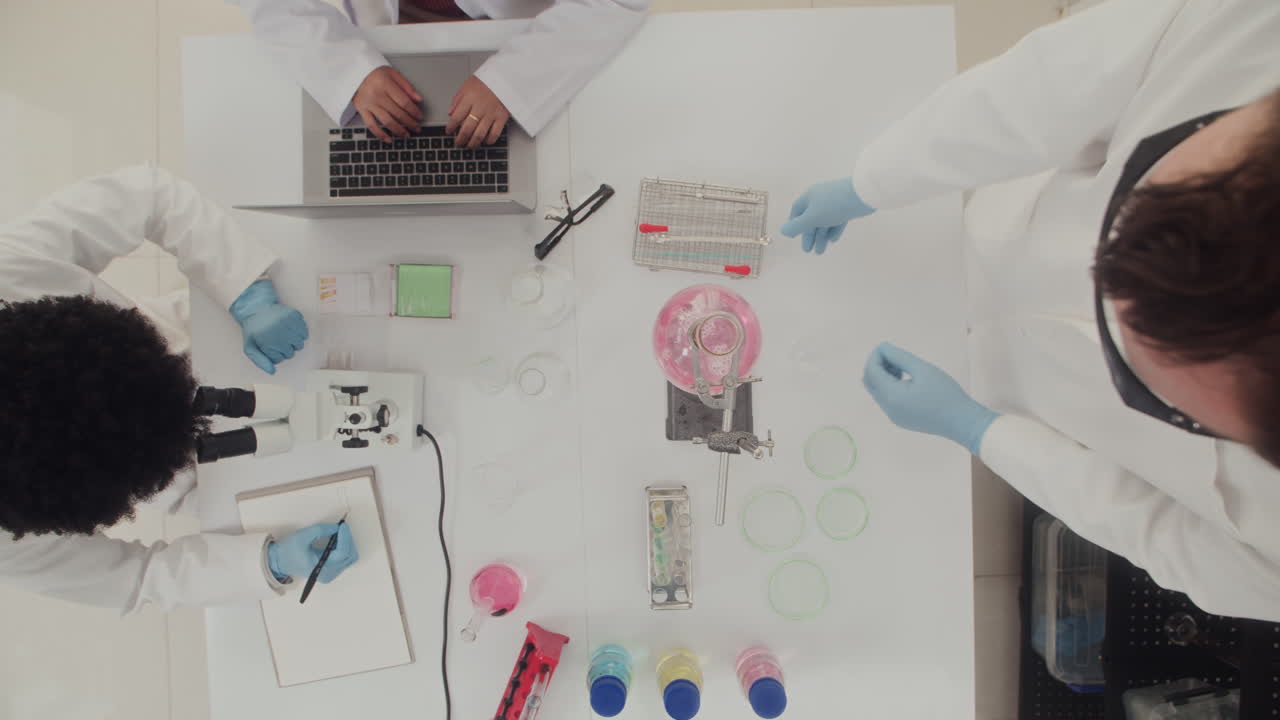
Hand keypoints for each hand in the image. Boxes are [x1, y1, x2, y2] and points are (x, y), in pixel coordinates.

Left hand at [229, 279, 307, 374]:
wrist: (256, 307)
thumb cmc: (253, 329)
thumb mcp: (249, 347)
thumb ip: (259, 361)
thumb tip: (273, 372)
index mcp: (266, 340)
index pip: (280, 359)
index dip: (275, 355)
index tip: (270, 347)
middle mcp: (278, 331)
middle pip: (292, 353)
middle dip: (285, 350)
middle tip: (277, 341)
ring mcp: (287, 322)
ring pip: (300, 344)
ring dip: (294, 343)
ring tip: (285, 336)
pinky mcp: (295, 315)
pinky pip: (305, 332)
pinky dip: (300, 333)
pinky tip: (291, 329)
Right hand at [267, 523, 357, 582]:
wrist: (280, 561)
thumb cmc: (288, 551)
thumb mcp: (302, 536)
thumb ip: (321, 530)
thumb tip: (337, 528)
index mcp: (320, 568)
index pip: (342, 553)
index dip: (345, 537)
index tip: (342, 525)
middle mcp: (328, 574)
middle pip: (349, 555)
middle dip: (347, 539)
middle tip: (340, 528)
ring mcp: (330, 573)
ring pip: (349, 557)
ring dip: (346, 543)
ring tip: (337, 534)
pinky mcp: (331, 570)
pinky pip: (345, 558)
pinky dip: (343, 547)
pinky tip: (336, 540)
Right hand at [353, 66, 423, 141]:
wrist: (354, 73)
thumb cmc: (375, 73)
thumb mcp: (393, 73)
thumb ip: (407, 86)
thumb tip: (419, 99)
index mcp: (386, 84)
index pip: (404, 102)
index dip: (414, 111)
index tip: (420, 116)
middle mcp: (377, 95)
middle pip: (397, 113)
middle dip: (410, 123)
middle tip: (417, 128)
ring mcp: (369, 104)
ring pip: (387, 121)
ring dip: (399, 130)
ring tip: (407, 135)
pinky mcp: (362, 110)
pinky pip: (371, 125)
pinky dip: (380, 134)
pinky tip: (389, 139)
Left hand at [446, 75, 510, 148]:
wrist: (506, 76)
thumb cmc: (487, 80)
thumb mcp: (467, 85)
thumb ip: (457, 99)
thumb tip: (450, 112)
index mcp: (469, 99)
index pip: (456, 118)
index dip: (450, 127)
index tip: (449, 131)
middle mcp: (479, 108)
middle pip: (467, 129)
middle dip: (460, 139)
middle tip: (458, 143)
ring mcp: (491, 114)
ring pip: (479, 134)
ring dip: (473, 143)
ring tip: (470, 145)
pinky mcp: (502, 117)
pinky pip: (495, 134)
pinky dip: (489, 140)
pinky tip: (485, 141)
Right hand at [779, 177, 874, 254]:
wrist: (863, 194)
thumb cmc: (833, 204)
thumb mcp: (812, 217)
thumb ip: (796, 226)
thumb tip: (783, 231)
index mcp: (809, 197)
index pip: (797, 211)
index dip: (794, 224)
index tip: (794, 237)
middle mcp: (820, 198)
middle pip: (811, 219)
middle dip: (809, 235)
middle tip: (808, 251)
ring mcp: (834, 202)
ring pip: (824, 221)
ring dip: (821, 236)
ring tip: (820, 252)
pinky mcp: (847, 207)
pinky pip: (837, 220)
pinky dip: (833, 230)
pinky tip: (833, 240)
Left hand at [861, 342, 998, 454]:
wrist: (962, 422)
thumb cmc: (946, 394)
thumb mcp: (923, 370)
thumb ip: (900, 357)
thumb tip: (883, 347)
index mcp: (891, 397)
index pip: (871, 371)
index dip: (876, 356)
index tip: (887, 346)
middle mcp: (888, 409)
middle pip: (870, 382)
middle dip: (877, 365)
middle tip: (894, 356)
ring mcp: (893, 416)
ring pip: (877, 391)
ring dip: (883, 376)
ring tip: (903, 367)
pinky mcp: (900, 419)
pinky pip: (887, 400)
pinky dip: (890, 386)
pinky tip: (906, 380)